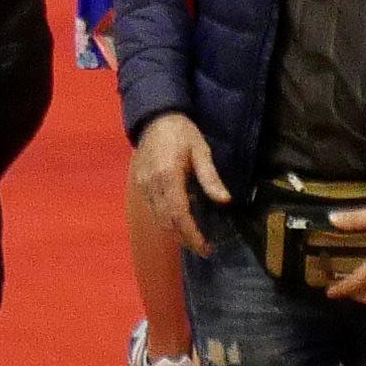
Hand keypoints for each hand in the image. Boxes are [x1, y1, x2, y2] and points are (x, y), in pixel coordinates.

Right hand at [131, 114, 230, 255]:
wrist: (154, 118)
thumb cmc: (182, 132)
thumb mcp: (201, 150)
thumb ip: (210, 177)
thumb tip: (225, 201)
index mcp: (168, 176)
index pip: (179, 214)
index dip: (192, 235)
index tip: (206, 248)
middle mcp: (152, 185)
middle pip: (167, 222)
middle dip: (185, 238)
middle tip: (204, 248)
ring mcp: (143, 186)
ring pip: (159, 219)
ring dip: (175, 232)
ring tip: (194, 238)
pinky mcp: (140, 185)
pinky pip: (153, 210)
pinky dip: (167, 220)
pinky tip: (180, 220)